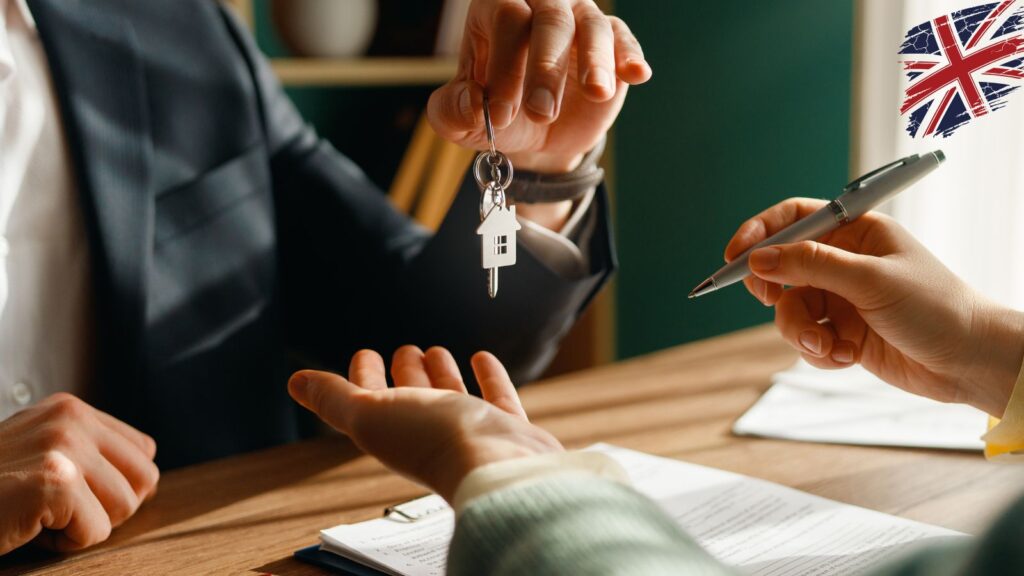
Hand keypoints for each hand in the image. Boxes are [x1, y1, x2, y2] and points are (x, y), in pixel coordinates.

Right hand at [0, 394, 158, 554]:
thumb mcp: (39, 457)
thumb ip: (90, 455)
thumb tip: (148, 482)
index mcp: (70, 410)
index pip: (144, 452)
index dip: (115, 487)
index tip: (68, 494)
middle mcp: (70, 419)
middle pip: (144, 479)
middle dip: (107, 508)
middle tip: (53, 510)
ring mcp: (62, 447)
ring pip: (124, 507)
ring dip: (81, 527)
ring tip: (35, 516)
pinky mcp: (54, 481)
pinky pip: (96, 531)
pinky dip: (63, 545)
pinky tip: (26, 528)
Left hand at [288, 346, 562, 501]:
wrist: (498, 467)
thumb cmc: (434, 443)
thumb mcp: (369, 414)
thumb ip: (333, 398)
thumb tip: (295, 383)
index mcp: (392, 430)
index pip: (371, 398)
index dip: (364, 375)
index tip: (364, 354)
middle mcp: (430, 431)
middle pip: (412, 396)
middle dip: (405, 371)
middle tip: (405, 350)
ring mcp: (470, 431)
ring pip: (451, 396)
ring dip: (441, 372)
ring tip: (436, 351)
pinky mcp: (506, 428)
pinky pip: (496, 397)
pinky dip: (488, 376)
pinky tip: (483, 358)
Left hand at [427, 0, 651, 173]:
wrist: (537, 136)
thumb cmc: (496, 114)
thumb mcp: (461, 121)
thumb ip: (452, 112)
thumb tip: (473, 105)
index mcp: (496, 9)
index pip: (505, 18)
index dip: (504, 65)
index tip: (499, 116)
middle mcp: (540, 5)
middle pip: (549, 18)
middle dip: (546, 67)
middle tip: (541, 113)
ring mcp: (579, 20)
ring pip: (591, 26)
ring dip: (593, 61)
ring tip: (595, 92)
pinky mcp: (612, 44)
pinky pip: (623, 40)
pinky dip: (629, 56)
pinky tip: (636, 75)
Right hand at [725, 198, 1023, 416]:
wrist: (969, 362)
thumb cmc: (936, 307)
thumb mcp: (870, 280)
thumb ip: (811, 266)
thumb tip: (758, 259)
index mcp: (856, 231)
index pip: (795, 218)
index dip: (760, 232)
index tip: (735, 255)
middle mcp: (844, 262)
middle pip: (782, 266)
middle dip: (775, 290)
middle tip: (772, 301)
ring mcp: (841, 298)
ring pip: (791, 309)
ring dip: (801, 331)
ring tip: (826, 346)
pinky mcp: (842, 333)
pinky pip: (807, 338)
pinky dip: (819, 351)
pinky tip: (846, 357)